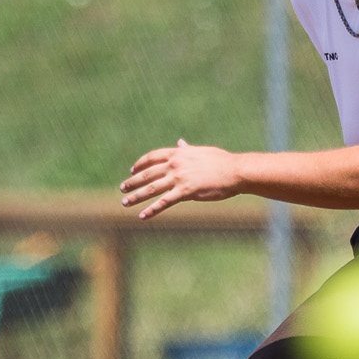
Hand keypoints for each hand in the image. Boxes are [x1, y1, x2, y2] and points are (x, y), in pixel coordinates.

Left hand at [121, 139, 242, 218]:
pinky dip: (152, 210)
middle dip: (133, 182)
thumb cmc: (222, 161)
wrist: (235, 170)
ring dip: (136, 196)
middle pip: (148, 173)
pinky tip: (143, 216)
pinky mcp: (186, 192)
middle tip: (122, 188)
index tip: (132, 170)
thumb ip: (187, 149)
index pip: (153, 157)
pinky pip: (164, 202)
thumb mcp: (201, 152)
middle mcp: (175, 164)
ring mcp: (179, 178)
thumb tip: (180, 143)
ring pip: (152, 188)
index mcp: (179, 153)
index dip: (140, 164)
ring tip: (125, 202)